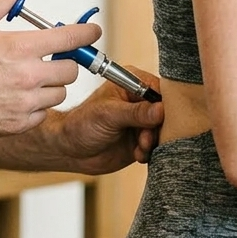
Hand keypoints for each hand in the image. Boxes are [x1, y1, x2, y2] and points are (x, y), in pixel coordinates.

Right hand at [0, 0, 99, 139]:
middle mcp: (28, 77)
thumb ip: (2, 1)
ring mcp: (24, 103)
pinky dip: (36, 105)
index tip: (93, 32)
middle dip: (64, 61)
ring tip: (29, 78)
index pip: (70, 39)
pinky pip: (42, 113)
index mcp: (21, 48)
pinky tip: (16, 97)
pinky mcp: (18, 124)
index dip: (87, 33)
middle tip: (49, 58)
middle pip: (71, 69)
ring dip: (51, 84)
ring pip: (59, 93)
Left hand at [47, 67, 163, 174]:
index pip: (160, 90)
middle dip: (159, 128)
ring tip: (140, 148)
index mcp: (132, 83)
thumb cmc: (81, 124)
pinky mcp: (141, 139)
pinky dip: (150, 152)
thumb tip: (161, 110)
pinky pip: (157, 146)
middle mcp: (140, 100)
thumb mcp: (108, 115)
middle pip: (166, 112)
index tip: (163, 120)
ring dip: (153, 142)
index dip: (166, 106)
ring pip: (163, 131)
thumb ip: (136, 113)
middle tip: (146, 139)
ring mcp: (142, 121)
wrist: (69, 150)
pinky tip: (137, 154)